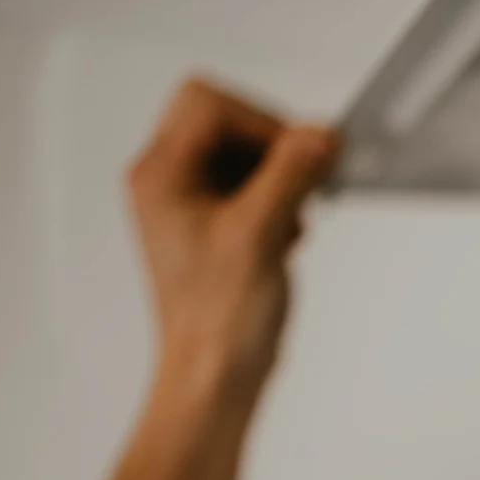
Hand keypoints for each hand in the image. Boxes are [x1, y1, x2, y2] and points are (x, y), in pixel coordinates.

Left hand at [126, 78, 339, 407]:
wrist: (215, 375)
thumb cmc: (220, 320)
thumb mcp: (259, 235)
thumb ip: (290, 175)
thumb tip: (320, 135)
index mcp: (160, 174)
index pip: (210, 104)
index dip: (262, 123)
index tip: (300, 157)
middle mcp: (166, 181)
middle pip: (222, 120)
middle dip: (272, 146)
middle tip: (300, 181)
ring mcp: (188, 203)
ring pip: (241, 153)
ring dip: (279, 177)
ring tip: (291, 219)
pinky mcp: (213, 225)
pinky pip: (250, 186)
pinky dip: (278, 200)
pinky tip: (286, 236)